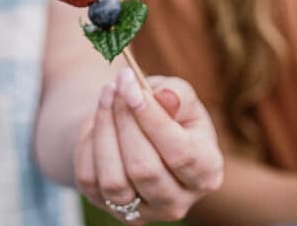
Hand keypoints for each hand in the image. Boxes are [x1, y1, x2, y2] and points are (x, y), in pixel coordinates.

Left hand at [74, 69, 223, 222]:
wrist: (138, 128)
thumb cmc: (166, 109)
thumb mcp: (180, 95)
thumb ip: (178, 95)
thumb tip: (166, 98)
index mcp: (207, 172)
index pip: (181, 154)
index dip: (152, 119)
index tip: (130, 85)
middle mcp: (178, 201)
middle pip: (145, 170)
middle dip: (125, 120)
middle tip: (117, 85)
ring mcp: (144, 211)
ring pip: (114, 181)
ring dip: (104, 130)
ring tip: (107, 95)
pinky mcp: (112, 209)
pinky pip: (90, 179)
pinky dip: (89, 143)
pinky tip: (99, 120)